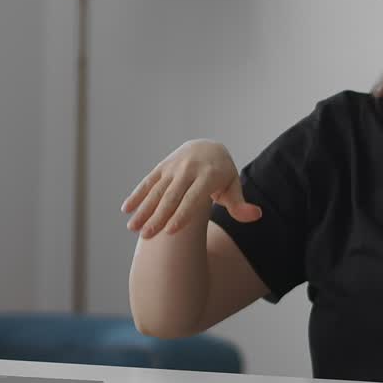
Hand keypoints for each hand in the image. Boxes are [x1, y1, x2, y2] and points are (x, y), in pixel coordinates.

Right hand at [121, 139, 261, 237]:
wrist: (208, 146)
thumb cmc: (223, 174)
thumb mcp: (233, 186)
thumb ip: (240, 204)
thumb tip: (255, 215)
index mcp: (208, 175)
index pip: (193, 198)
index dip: (181, 215)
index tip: (169, 232)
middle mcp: (189, 169)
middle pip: (172, 196)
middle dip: (158, 216)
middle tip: (146, 235)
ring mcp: (174, 166)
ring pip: (157, 190)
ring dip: (144, 209)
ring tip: (133, 228)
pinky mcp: (163, 166)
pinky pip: (148, 181)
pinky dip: (137, 194)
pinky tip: (126, 209)